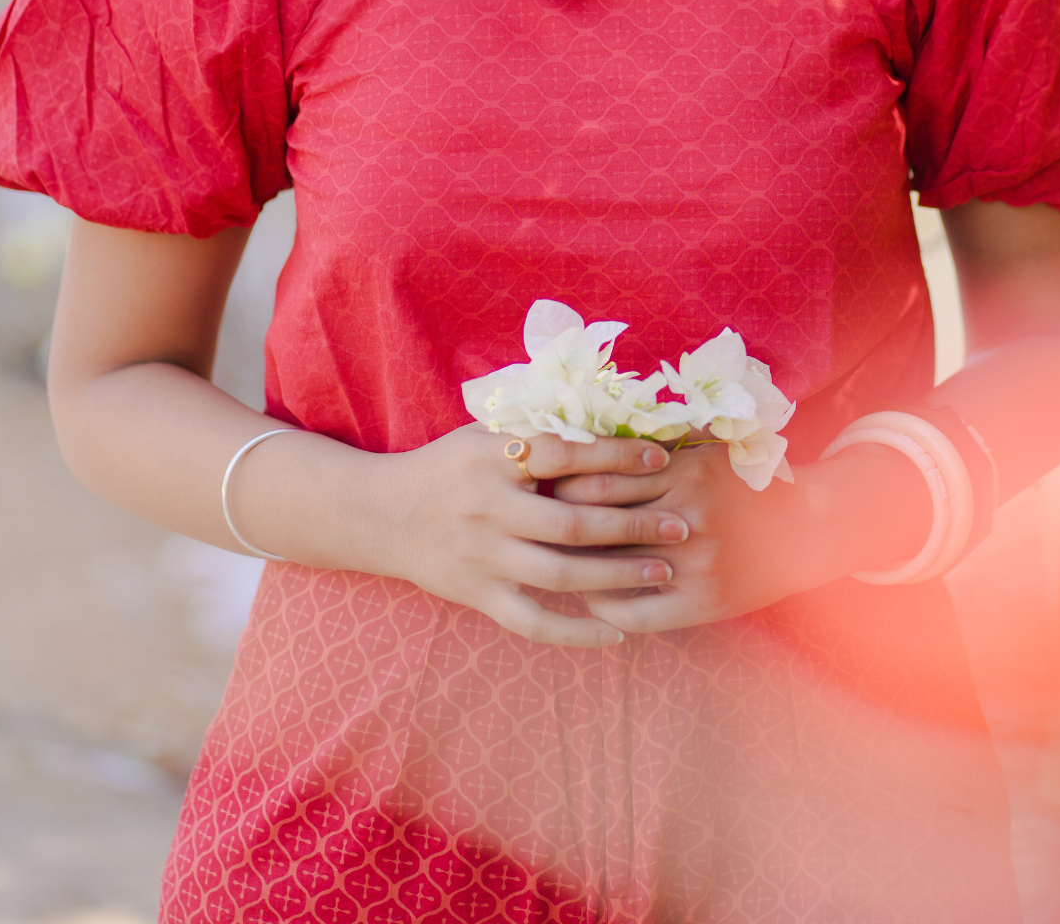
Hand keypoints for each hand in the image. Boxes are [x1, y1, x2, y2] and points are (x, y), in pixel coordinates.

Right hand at [356, 425, 692, 648]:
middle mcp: (489, 508)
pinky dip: (575, 631)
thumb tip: (609, 427)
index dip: (618, 454)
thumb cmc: (446, 467)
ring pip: (561, 573)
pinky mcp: (477, 595)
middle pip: (574, 521)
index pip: (567, 454)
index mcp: (493, 459)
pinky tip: (616, 632)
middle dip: (634, 525)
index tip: (662, 457)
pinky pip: (533, 622)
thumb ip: (537, 435)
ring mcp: (483, 557)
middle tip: (680, 526)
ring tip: (663, 572)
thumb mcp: (483, 435)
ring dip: (618, 575)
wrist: (379, 514)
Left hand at [551, 439, 934, 632]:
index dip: (561, 480)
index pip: (604, 474)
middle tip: (522, 519)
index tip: (534, 482)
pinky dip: (602, 606)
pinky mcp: (701, 604)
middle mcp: (689, 515)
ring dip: (572, 565)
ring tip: (541, 558)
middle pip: (600, 519)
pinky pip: (634, 612)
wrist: (807, 532)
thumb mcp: (707, 450)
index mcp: (686, 470)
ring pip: (611, 568)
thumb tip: (586, 431)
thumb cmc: (746, 485)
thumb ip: (657, 444)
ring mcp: (695, 564)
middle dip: (555, 520)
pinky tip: (584, 597)